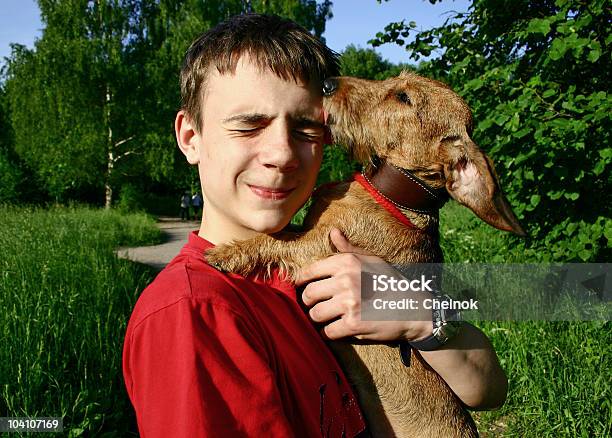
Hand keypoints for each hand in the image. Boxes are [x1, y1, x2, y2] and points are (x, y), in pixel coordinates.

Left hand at [294, 228, 431, 341]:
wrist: (413, 308)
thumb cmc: (390, 283)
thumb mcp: (371, 260)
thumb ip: (348, 249)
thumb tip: (333, 232)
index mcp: (347, 262)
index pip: (309, 272)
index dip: (301, 282)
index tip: (301, 288)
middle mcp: (346, 280)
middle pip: (308, 295)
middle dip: (310, 303)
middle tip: (317, 306)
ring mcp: (349, 302)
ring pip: (315, 314)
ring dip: (319, 319)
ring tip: (327, 318)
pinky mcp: (353, 324)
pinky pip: (327, 331)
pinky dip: (329, 333)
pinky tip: (336, 329)